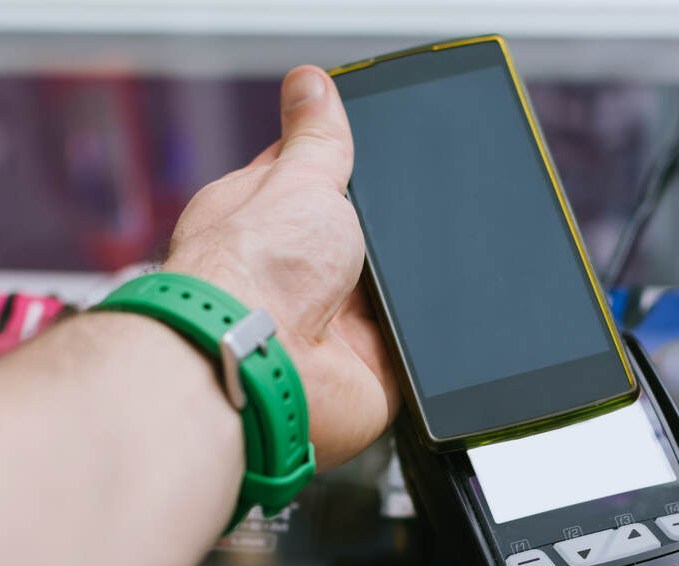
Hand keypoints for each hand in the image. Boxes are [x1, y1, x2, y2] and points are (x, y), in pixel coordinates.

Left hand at [163, 66, 398, 468]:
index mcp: (264, 221)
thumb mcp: (297, 178)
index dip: (352, 168)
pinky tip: (424, 322)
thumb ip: (317, 138)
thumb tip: (310, 84)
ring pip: (395, 295)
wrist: (262, 366)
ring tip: (405, 275)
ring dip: (406, 288)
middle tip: (403, 221)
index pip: (315, 182)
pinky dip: (425, 340)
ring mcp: (332, 323)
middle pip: (363, 240)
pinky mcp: (366, 368)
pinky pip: (415, 350)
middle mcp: (295, 275)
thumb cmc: (252, 274)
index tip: (384, 152)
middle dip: (388, 233)